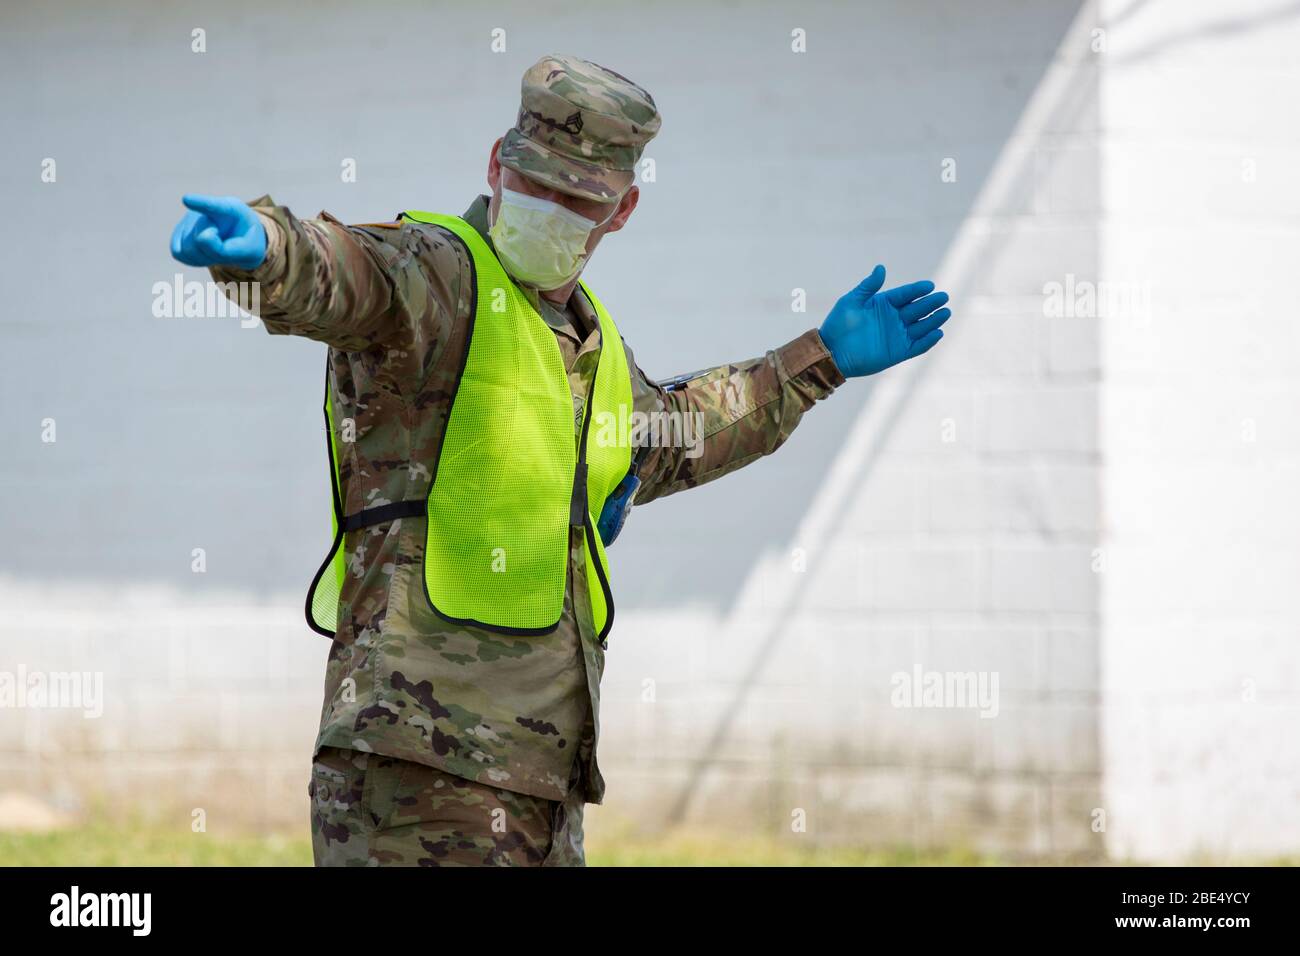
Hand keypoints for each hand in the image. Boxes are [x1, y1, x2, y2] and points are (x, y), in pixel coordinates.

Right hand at [169, 194, 266, 269]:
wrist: (240, 239)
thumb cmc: (247, 243)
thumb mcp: (250, 252)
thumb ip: (230, 250)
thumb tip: (202, 238)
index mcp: (231, 209)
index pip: (214, 206)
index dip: (200, 203)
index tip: (187, 199)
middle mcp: (206, 209)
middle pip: (201, 240)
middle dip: (213, 251)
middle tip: (226, 246)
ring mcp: (190, 219)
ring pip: (187, 248)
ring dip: (204, 257)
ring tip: (217, 248)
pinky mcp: (179, 231)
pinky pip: (179, 253)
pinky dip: (193, 259)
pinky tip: (205, 252)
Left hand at [818, 265, 950, 377]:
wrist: (832, 352)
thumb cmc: (838, 324)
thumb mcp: (852, 301)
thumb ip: (868, 286)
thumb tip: (881, 268)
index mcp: (884, 304)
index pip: (906, 295)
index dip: (918, 290)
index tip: (929, 286)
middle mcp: (894, 319)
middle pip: (917, 309)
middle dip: (930, 303)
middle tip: (943, 297)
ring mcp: (897, 336)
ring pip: (921, 326)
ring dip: (934, 320)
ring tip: (945, 312)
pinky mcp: (898, 352)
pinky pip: (918, 346)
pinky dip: (928, 341)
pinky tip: (937, 333)